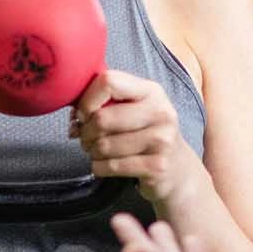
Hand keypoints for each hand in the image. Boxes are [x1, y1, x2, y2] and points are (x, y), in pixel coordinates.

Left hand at [75, 70, 202, 205]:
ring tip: (97, 151)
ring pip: (104, 145)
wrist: (178, 170)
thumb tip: (74, 114)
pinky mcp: (157, 166)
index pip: (108, 81)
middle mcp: (161, 112)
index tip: (84, 113)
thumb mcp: (134, 109)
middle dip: (85, 132)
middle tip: (86, 138)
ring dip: (92, 152)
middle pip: (102, 118)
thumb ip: (106, 101)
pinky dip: (99, 167)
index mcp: (151, 91)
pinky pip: (111, 166)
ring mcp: (162, 140)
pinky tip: (105, 165)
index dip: (87, 99)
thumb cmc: (146, 135)